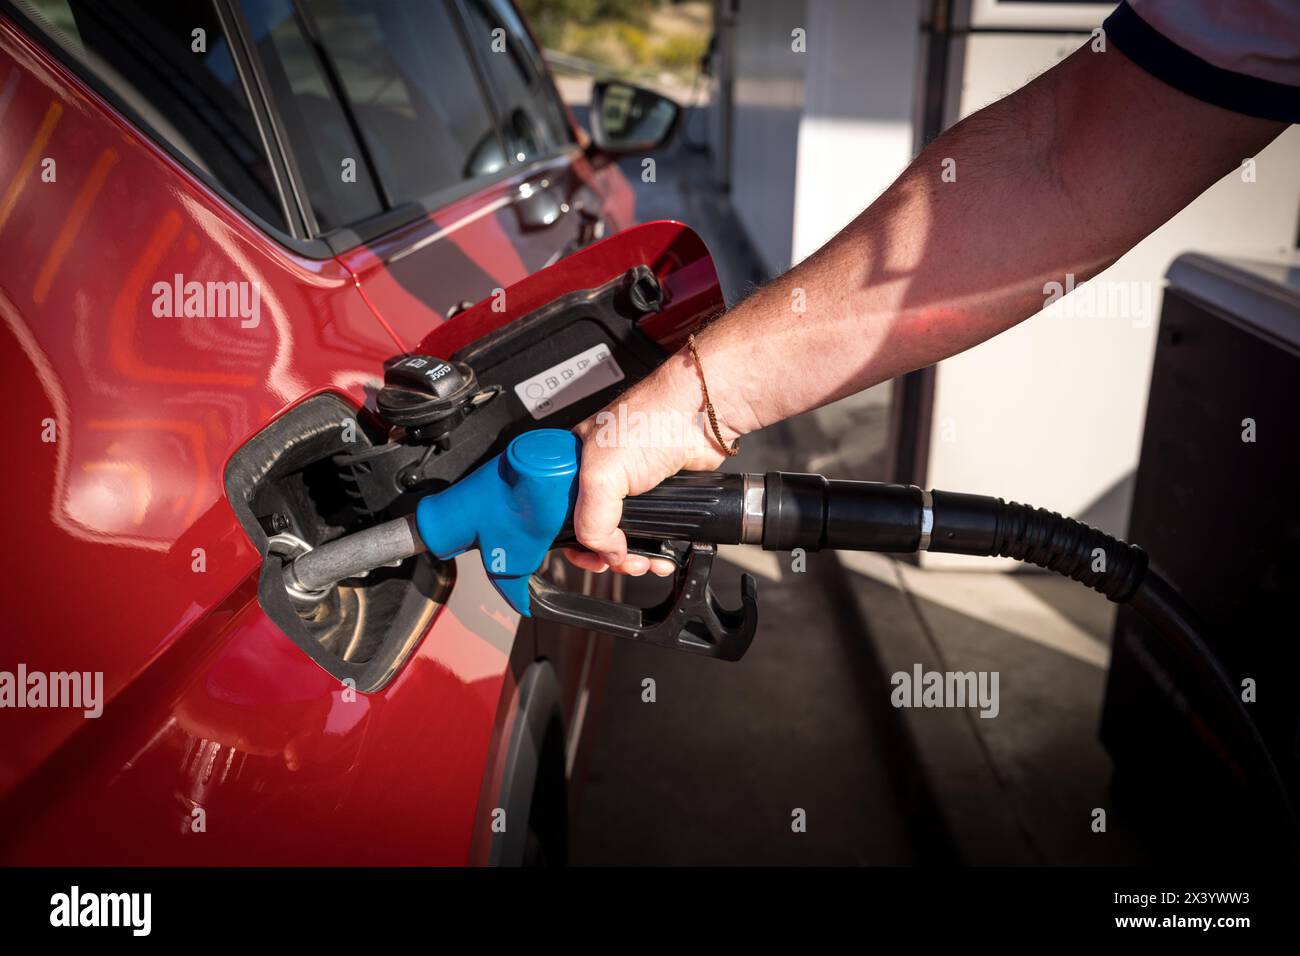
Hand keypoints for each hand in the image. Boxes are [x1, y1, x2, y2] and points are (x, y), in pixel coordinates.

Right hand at [567, 345, 745, 575]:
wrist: (699, 417)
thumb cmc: (650, 420)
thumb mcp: (602, 474)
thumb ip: (592, 521)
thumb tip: (607, 552)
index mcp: (574, 465)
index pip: (557, 513)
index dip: (568, 539)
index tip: (585, 555)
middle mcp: (598, 477)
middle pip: (589, 531)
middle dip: (604, 554)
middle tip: (616, 562)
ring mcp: (629, 489)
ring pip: (621, 537)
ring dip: (631, 558)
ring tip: (643, 563)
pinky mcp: (656, 497)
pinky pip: (649, 533)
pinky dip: (654, 550)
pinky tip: (660, 556)